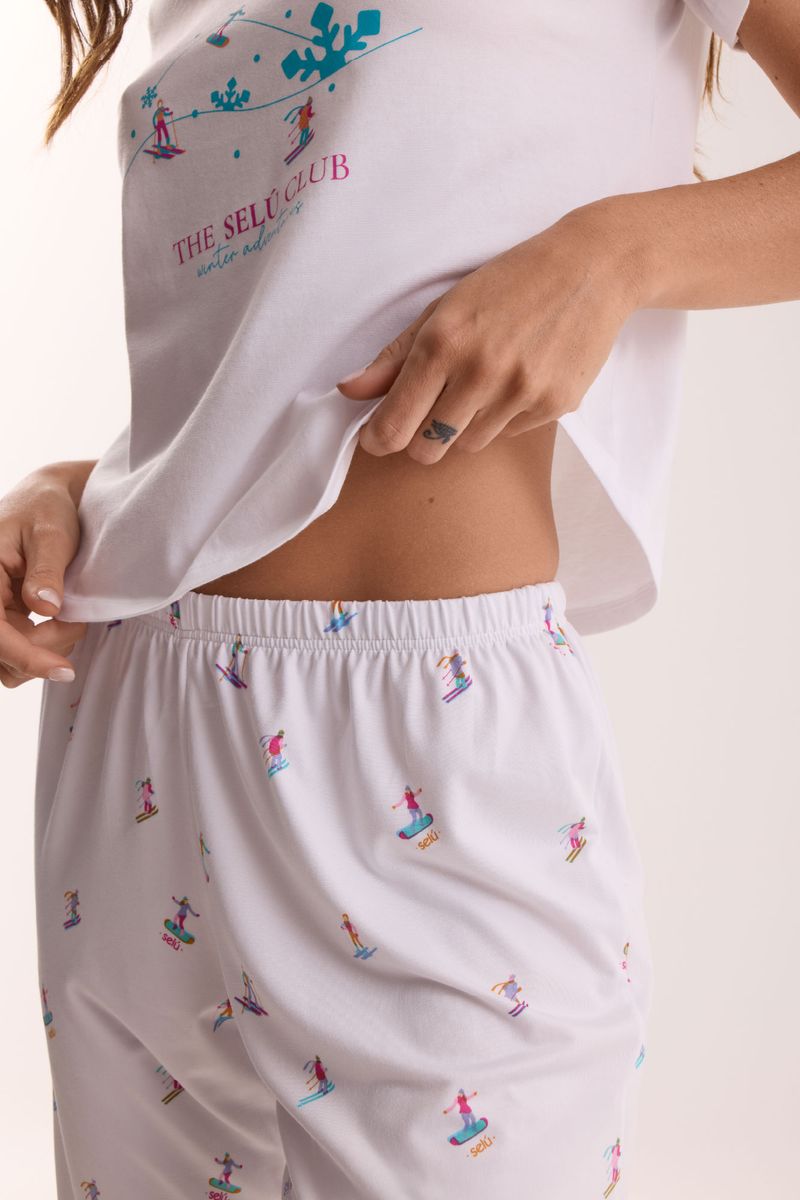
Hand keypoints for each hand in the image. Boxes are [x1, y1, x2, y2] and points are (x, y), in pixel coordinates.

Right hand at [0, 465, 89, 687]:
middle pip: (2, 653)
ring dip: (44, 652)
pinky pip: (18, 648)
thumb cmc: (46, 507)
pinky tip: (64, 624)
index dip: (25, 656)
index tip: (62, 669)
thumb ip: (46, 571)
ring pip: (9, 658)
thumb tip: (45, 609)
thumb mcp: (51, 533)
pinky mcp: (4, 615)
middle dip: (43, 651)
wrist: (47, 499)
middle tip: (78, 623)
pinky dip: (43, 646)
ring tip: (73, 622)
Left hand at [336, 202, 641, 461]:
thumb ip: (394, 357)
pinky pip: (509, 433)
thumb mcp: (444, 308)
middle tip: (431, 413)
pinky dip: (505, 416)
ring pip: (469, 444)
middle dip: (421, 439)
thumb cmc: (509, 283)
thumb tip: (349, 391)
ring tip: (485, 381)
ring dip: (466, 425)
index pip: (394, 424)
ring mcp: (520, 393)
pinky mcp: (554, 406)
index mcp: (443, 344)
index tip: (377, 436)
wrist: (591, 269)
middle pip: (428, 448)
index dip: (379, 438)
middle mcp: (480, 372)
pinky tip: (520, 377)